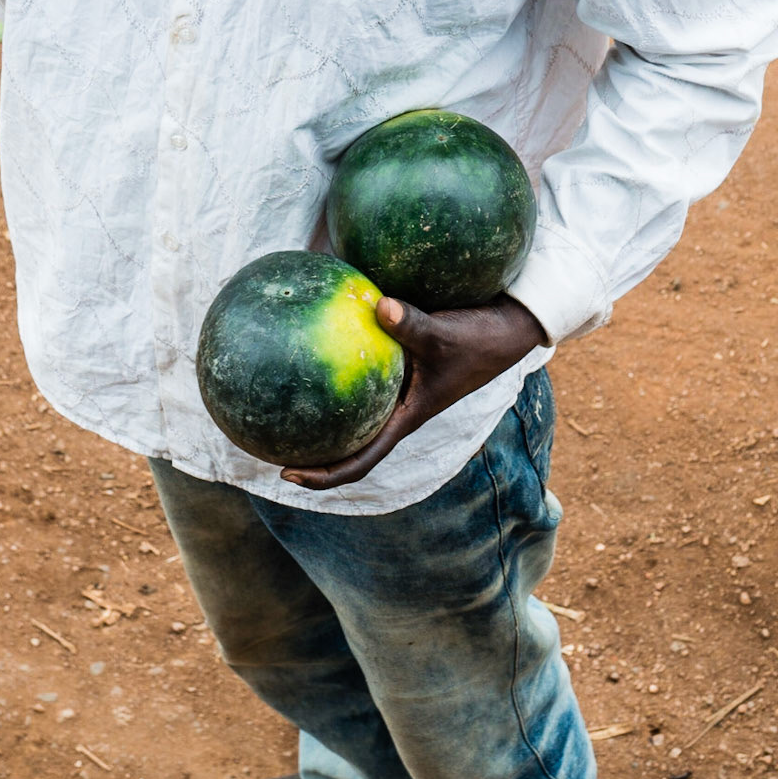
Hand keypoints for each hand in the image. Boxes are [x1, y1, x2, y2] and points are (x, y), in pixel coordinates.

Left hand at [282, 293, 547, 491]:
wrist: (508, 328)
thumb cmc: (480, 338)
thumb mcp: (445, 334)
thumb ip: (412, 323)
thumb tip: (377, 304)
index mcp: (407, 418)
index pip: (362, 460)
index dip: (325, 475)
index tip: (288, 474)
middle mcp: (398, 410)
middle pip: (350, 445)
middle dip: (311, 452)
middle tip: (269, 444)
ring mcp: (399, 391)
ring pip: (354, 414)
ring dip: (321, 416)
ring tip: (280, 404)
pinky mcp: (400, 366)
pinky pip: (361, 376)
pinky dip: (338, 371)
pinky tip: (312, 344)